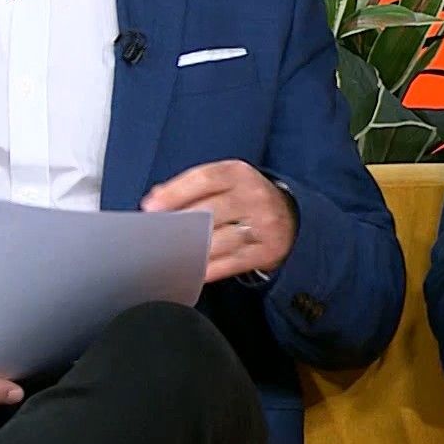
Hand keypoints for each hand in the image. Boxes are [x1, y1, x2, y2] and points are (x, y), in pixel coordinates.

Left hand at [141, 160, 296, 281]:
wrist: (291, 216)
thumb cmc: (245, 198)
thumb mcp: (226, 182)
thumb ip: (192, 187)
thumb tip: (155, 198)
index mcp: (239, 173)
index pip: (204, 179)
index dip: (175, 193)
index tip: (151, 208)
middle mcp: (254, 196)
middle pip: (211, 211)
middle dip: (181, 225)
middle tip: (158, 237)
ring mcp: (264, 224)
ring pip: (222, 240)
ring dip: (194, 250)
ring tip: (173, 255)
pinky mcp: (267, 250)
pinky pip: (233, 263)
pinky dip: (211, 269)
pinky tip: (194, 270)